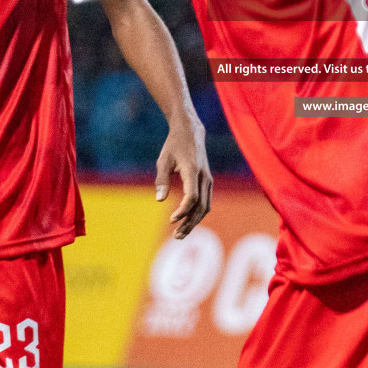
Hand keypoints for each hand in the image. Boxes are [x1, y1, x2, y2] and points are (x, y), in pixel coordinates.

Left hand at [155, 117, 212, 238]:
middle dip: (189, 223)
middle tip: (176, 236)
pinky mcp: (208, 181)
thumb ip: (161, 180)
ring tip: (180, 233)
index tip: (171, 220)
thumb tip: (159, 200)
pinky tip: (187, 222)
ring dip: (194, 222)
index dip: (183, 211)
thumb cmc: (174, 145)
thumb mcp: (163, 160)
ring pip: (206, 207)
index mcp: (192, 170)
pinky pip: (206, 202)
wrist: (191, 132)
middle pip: (201, 206)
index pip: (192, 197)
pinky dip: (198, 214)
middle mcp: (204, 177)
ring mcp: (208, 180)